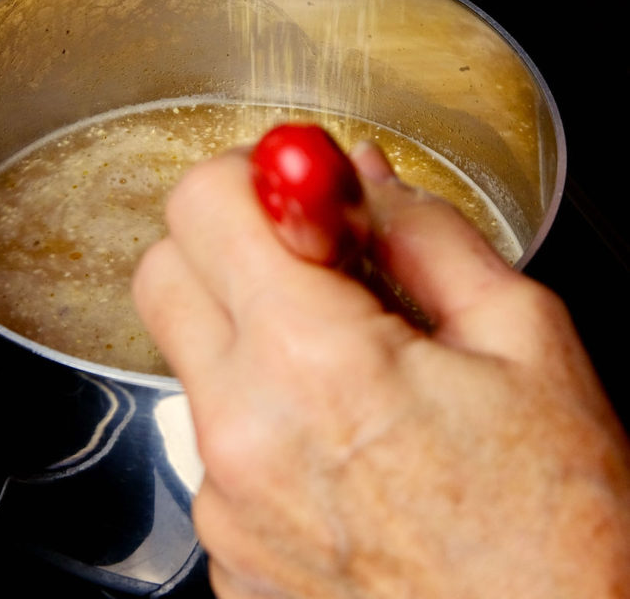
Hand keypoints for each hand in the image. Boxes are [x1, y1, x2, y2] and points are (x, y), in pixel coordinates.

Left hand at [132, 138, 629, 598]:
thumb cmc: (561, 516)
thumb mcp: (521, 333)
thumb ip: (423, 231)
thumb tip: (360, 177)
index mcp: (313, 360)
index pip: (202, 206)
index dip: (249, 172)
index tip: (293, 184)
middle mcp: (243, 435)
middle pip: (164, 273)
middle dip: (226, 239)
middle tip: (306, 252)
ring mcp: (226, 504)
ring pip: (188, 357)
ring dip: (246, 328)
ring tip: (345, 358)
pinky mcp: (228, 551)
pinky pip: (213, 442)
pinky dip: (260, 412)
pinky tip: (340, 435)